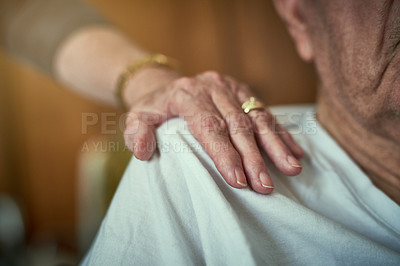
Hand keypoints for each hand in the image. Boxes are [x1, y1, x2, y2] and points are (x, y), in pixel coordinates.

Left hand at [123, 69, 303, 193]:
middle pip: (237, 125)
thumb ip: (137, 132)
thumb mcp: (137, 116)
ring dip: (275, 145)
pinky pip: (265, 111)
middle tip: (264, 185)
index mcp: (187, 94)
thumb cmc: (154, 107)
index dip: (224, 154)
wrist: (167, 85)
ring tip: (291, 168)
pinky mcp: (244, 91)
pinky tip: (295, 151)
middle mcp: (213, 87)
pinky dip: (281, 133)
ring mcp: (231, 88)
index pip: (209, 126)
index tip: (238, 181)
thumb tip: (142, 151)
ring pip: (257, 117)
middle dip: (253, 158)